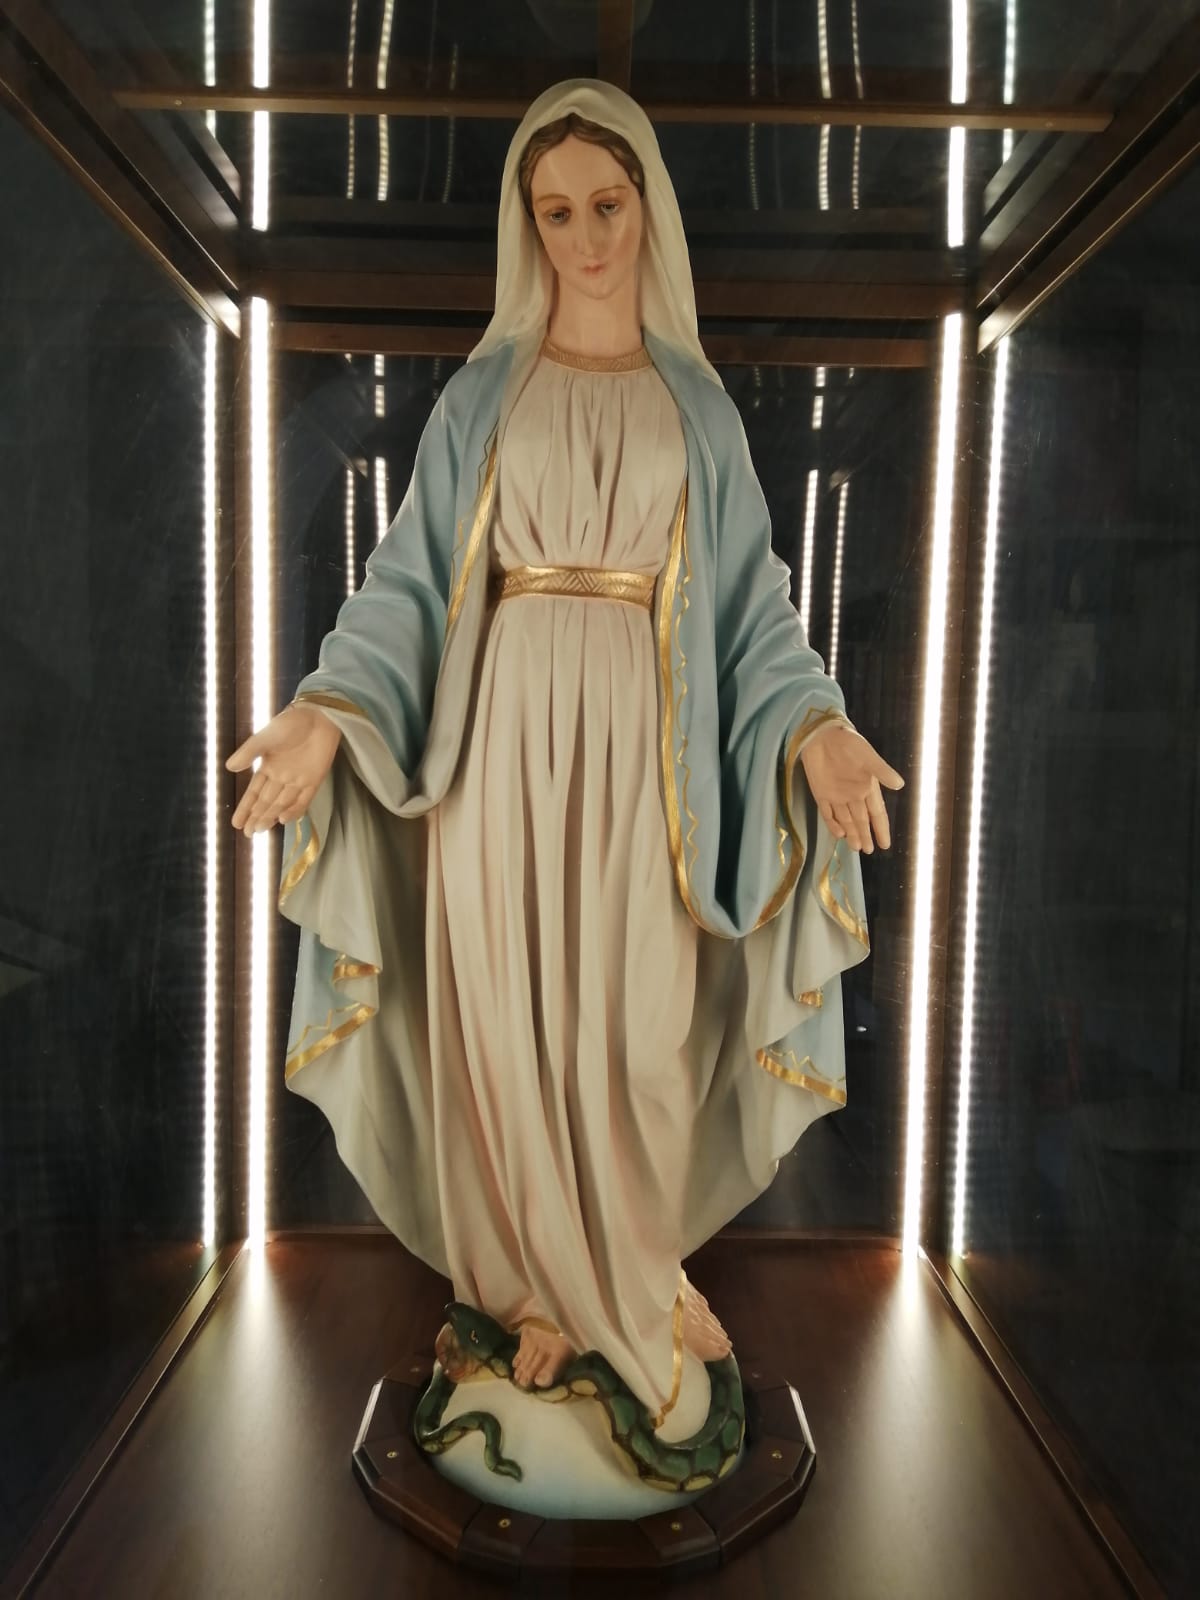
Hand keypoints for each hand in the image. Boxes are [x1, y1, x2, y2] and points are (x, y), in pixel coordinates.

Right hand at [226, 703, 342, 835]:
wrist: (319, 716)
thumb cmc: (291, 723)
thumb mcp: (266, 736)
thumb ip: (249, 752)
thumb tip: (229, 768)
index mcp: (268, 767)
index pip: (254, 792)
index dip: (246, 808)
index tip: (236, 823)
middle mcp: (281, 777)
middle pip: (267, 801)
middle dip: (257, 817)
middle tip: (248, 833)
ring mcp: (298, 780)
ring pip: (282, 803)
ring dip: (271, 816)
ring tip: (259, 829)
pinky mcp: (315, 780)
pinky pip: (304, 799)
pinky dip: (294, 810)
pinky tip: (282, 819)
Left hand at [798, 725, 903, 853]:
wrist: (821, 734)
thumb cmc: (848, 742)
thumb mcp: (867, 755)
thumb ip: (882, 770)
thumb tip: (900, 785)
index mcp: (867, 786)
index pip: (877, 813)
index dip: (881, 829)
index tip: (886, 845)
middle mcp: (853, 794)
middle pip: (861, 820)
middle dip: (866, 836)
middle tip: (869, 851)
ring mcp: (836, 795)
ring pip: (846, 820)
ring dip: (851, 834)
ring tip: (856, 848)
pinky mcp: (821, 793)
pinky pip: (827, 813)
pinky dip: (832, 824)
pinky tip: (838, 834)